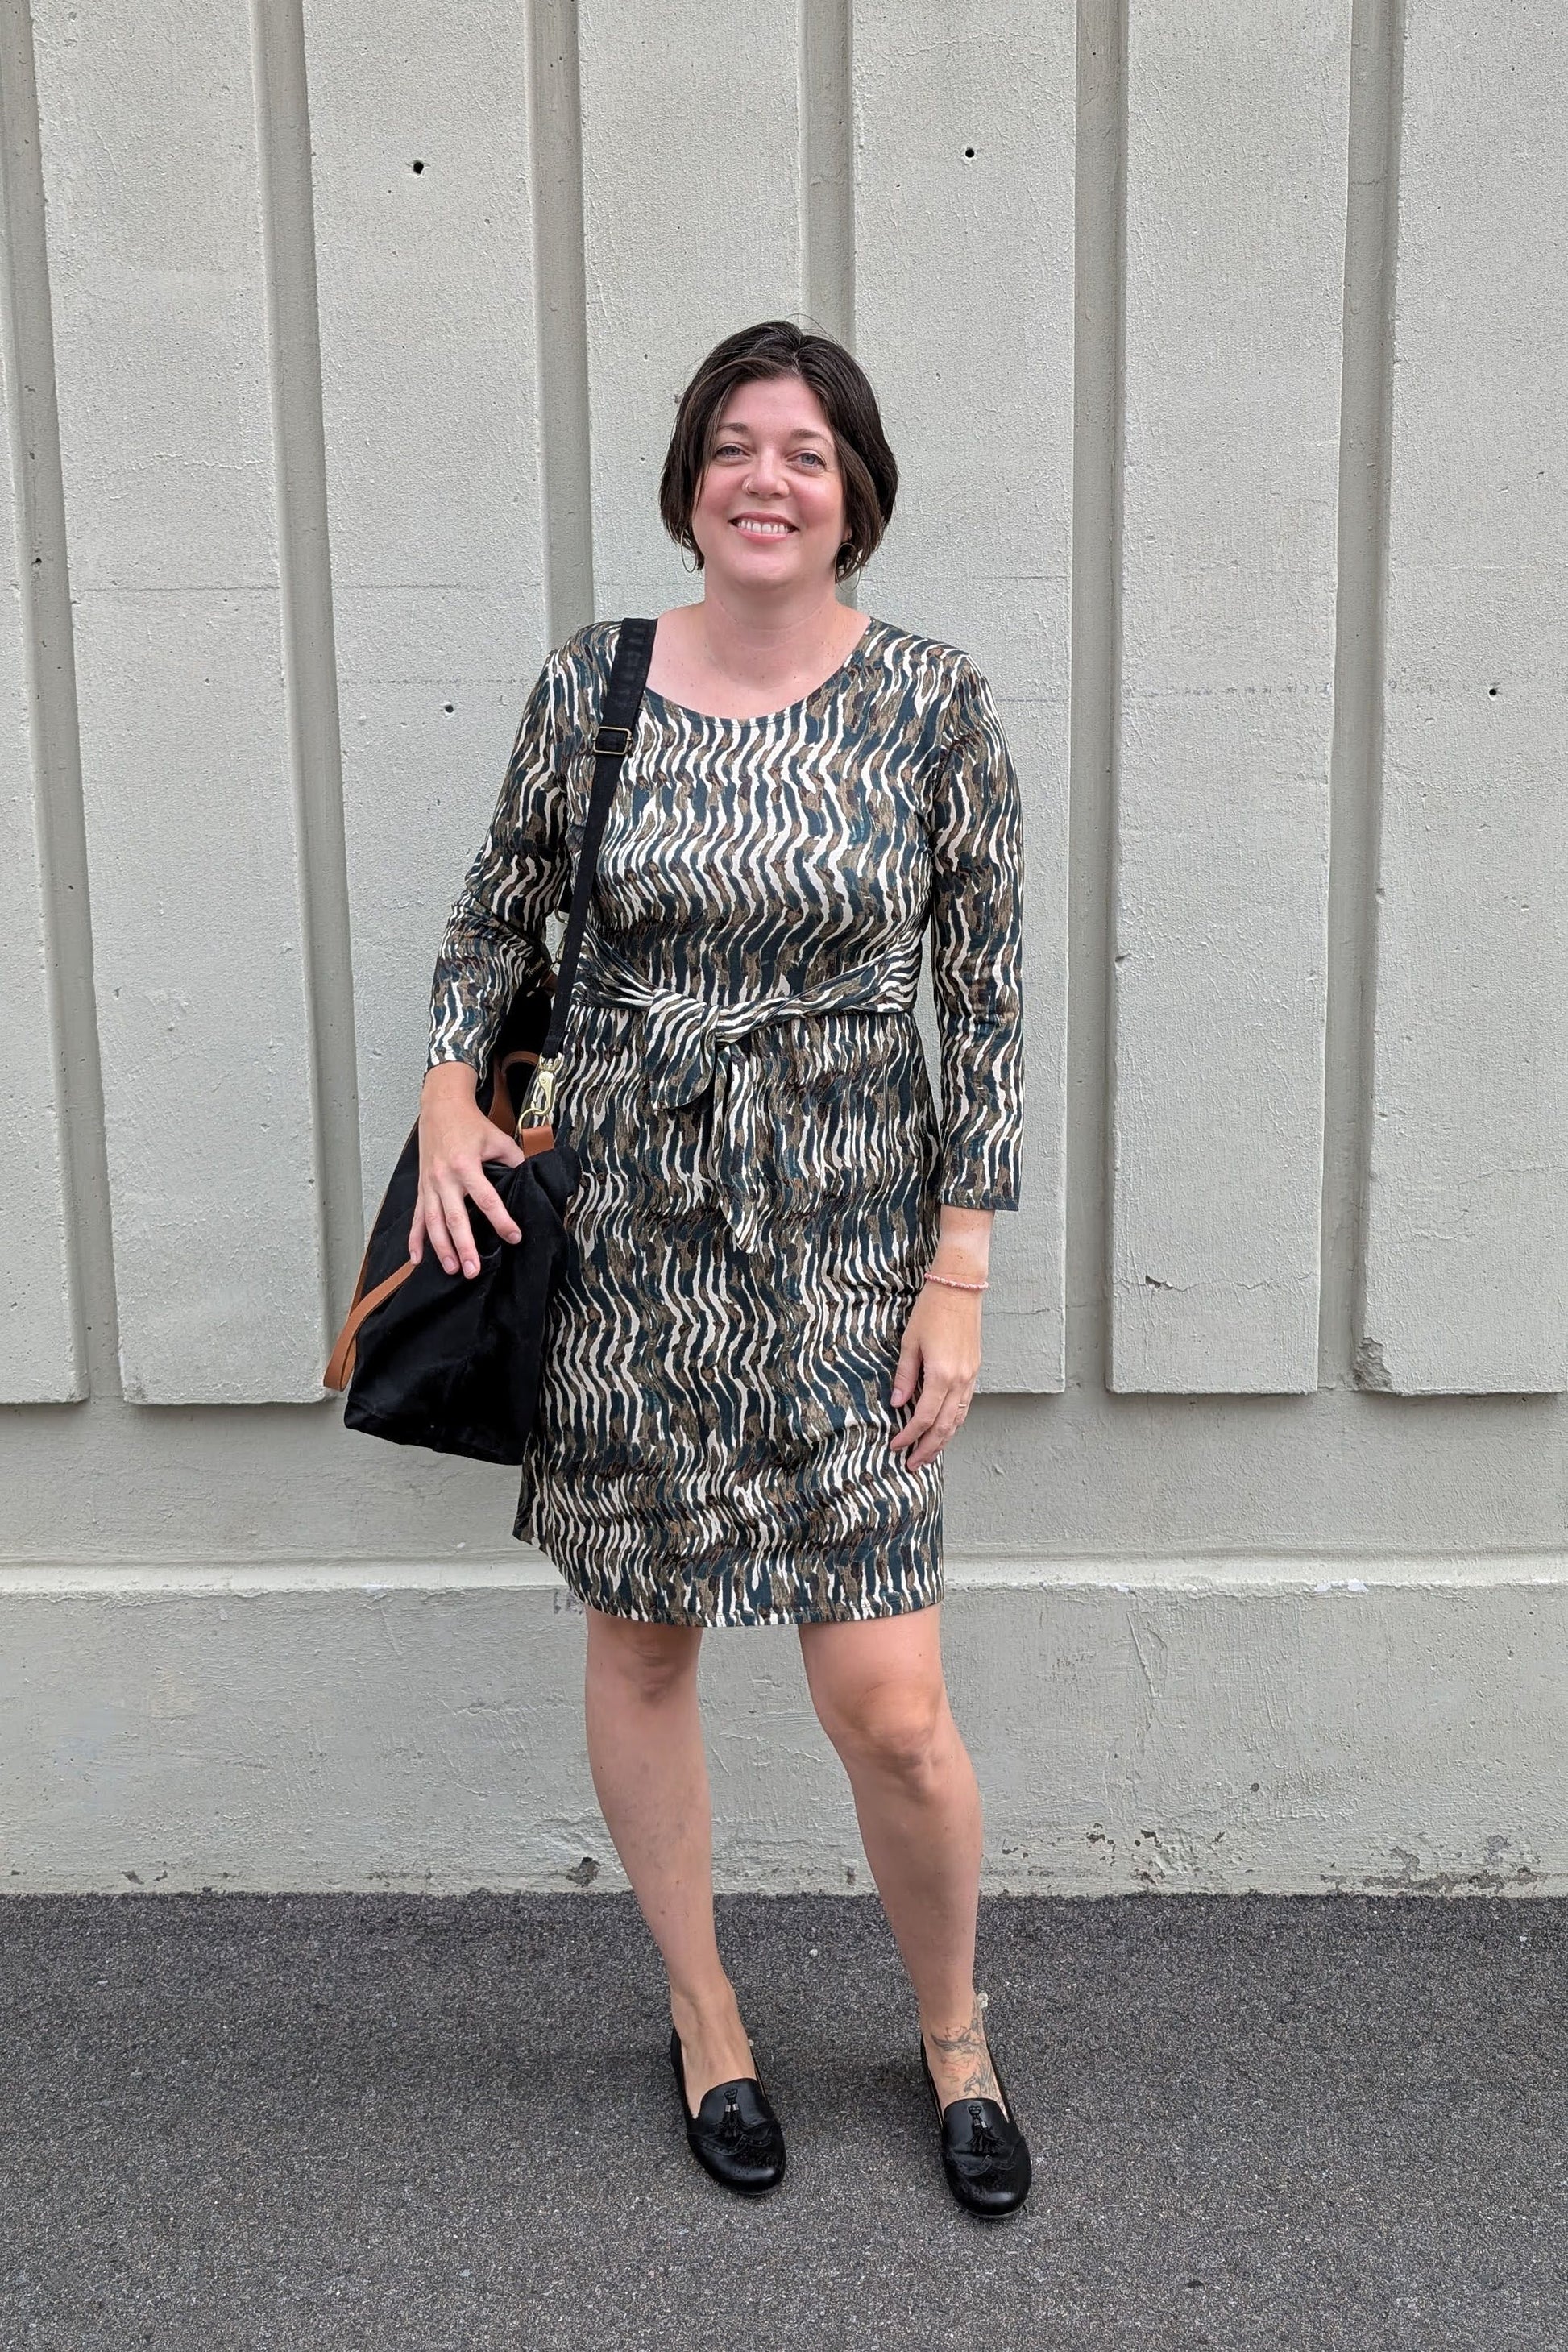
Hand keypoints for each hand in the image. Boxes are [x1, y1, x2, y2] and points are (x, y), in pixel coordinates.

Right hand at [410, 1060, 526, 1278]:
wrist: (440, 1106)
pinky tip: (415, 1259)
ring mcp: (429, 1185)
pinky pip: (416, 1218)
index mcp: (465, 1164)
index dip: (501, 1219)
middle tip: (472, 1270)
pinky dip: (414, 1240)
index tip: (514, 1236)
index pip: (486, 1198)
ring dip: (441, 1249)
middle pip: (454, 1218)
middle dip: (464, 1246)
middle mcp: (444, 1177)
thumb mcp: (498, 1138)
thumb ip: (514, 1161)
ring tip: (452, 1269)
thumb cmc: (470, 1124)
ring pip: (433, 1223)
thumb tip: (530, 1183)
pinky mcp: (421, 1188)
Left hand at [888, 1281, 981, 1470]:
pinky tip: (944, 1429)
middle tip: (913, 1465)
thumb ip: (905, 1376)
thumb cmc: (932, 1310)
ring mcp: (970, 1376)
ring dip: (943, 1440)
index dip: (909, 1436)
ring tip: (928, 1454)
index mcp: (941, 1374)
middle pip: (945, 1426)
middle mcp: (960, 1380)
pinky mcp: (974, 1371)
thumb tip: (897, 1404)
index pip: (924, 1417)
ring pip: (958, 1419)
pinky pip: (965, 1405)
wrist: (960, 1287)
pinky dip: (954, 1422)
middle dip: (928, 1449)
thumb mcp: (910, 1342)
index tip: (896, 1446)